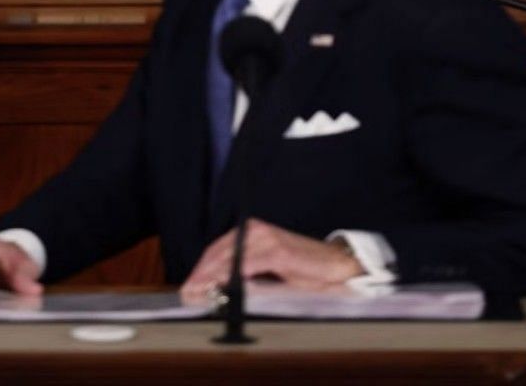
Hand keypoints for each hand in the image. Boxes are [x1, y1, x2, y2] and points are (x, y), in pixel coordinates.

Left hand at [179, 219, 360, 299]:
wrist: (337, 264)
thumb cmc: (305, 270)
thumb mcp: (269, 273)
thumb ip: (246, 277)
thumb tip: (218, 290)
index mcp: (250, 234)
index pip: (217, 251)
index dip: (200, 270)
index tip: (189, 287)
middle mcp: (255, 232)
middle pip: (218, 254)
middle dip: (201, 276)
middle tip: (188, 293)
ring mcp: (267, 239)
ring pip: (230, 259)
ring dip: (212, 278)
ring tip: (200, 292)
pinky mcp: (279, 251)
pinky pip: (249, 264)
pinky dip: (234, 276)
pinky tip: (224, 286)